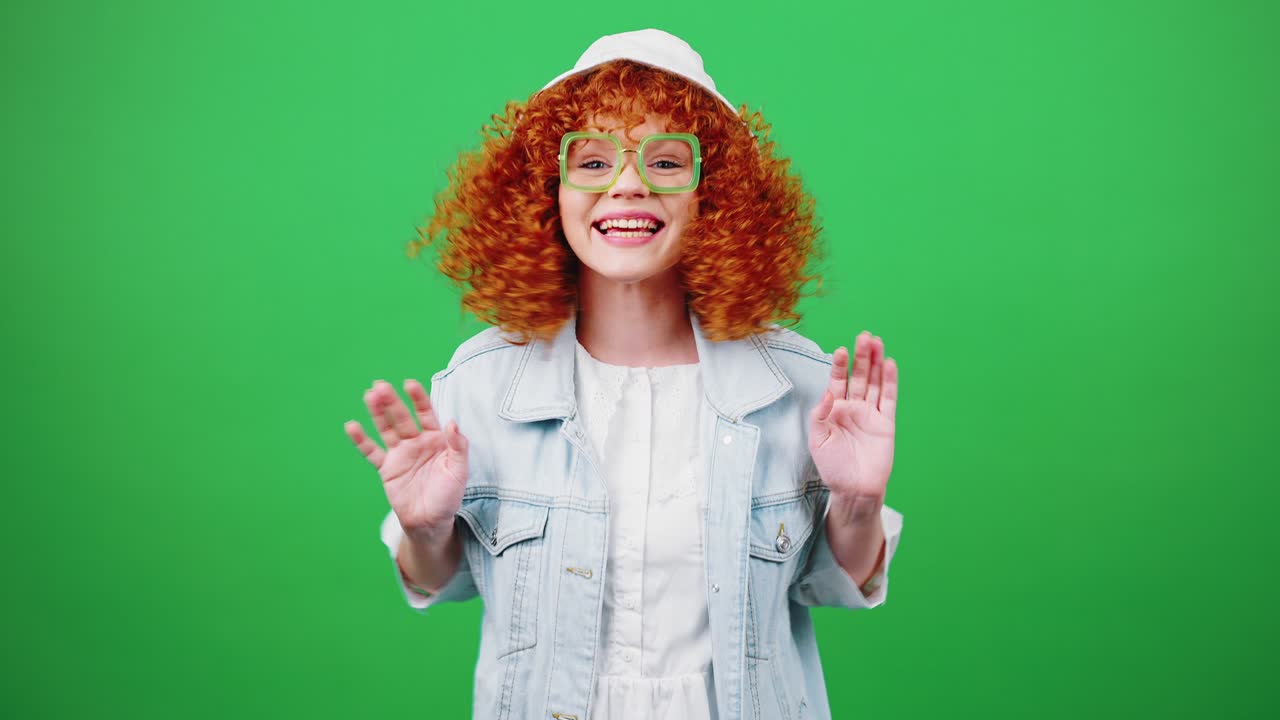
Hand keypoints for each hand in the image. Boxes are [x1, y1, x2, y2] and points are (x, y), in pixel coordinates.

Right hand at [345, 379, 468, 543]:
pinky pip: (372, 452)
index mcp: (436, 439)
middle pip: (401, 418)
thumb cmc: (448, 496)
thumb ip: (458, 447)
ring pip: (386, 429)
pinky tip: (352, 426)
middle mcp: (417, 442)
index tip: (409, 384)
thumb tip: (453, 423)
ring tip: (369, 395)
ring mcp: (400, 454)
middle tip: (380, 386)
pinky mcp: (387, 468)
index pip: (426, 414)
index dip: (418, 399)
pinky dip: (361, 440)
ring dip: (377, 413)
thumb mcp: (459, 471)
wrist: (430, 522)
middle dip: (392, 402)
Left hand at [808, 331, 898, 514]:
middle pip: (859, 376)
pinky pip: (889, 398)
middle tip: (864, 336)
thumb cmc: (833, 468)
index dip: (839, 366)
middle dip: (861, 357)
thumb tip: (827, 392)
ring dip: (875, 363)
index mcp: (834, 410)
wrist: (854, 489)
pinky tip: (889, 364)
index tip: (840, 351)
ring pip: (875, 383)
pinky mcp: (886, 423)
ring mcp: (871, 414)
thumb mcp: (817, 441)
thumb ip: (820, 415)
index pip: (837, 381)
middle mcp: (853, 408)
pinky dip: (890, 381)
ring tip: (876, 342)